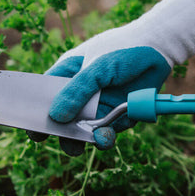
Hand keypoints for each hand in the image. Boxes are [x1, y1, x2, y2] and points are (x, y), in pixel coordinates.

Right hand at [29, 0, 194, 154]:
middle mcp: (81, 93)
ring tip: (98, 141)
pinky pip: (109, 130)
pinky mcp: (117, 113)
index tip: (35, 133)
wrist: (158, 51)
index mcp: (68, 76)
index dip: (38, 115)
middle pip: (65, 119)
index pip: (45, 98)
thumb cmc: (122, 50)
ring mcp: (99, 104)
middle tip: (69, 144)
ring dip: (90, 139)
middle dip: (67, 134)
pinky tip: (114, 130)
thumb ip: (76, 92)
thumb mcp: (96, 69)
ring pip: (87, 129)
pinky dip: (111, 133)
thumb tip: (56, 118)